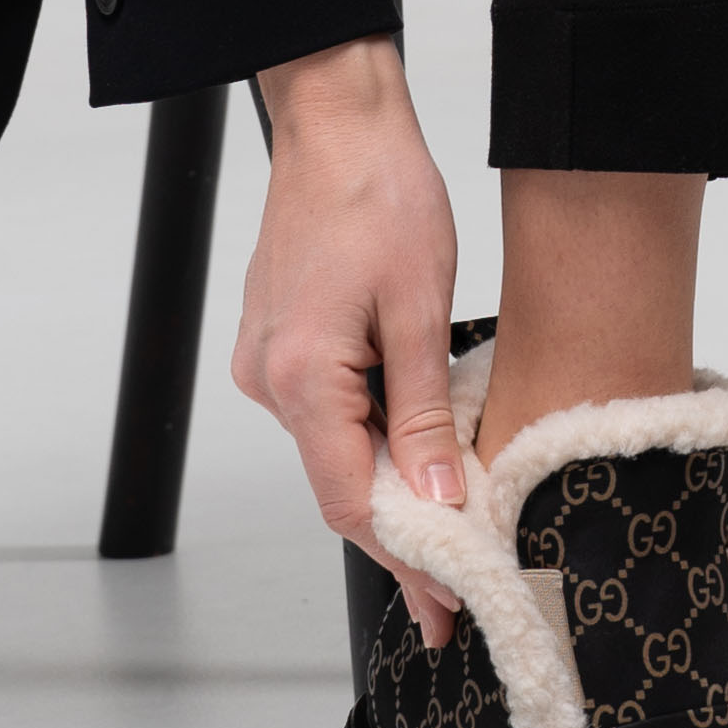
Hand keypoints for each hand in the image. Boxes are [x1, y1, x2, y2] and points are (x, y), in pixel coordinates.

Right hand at [233, 35, 466, 643]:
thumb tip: (442, 498)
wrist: (338, 124)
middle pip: (342, 484)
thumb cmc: (380, 195)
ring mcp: (267, 361)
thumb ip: (426, 413)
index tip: (449, 604)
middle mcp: (268, 380)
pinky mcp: (277, 342)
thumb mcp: (421, 311)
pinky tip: (418, 445)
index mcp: (300, 380)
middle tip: (461, 582)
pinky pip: (329, 411)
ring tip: (456, 516)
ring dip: (393, 479)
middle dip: (405, 532)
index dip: (407, 560)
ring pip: (336, 448)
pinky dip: (372, 435)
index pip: (355, 504)